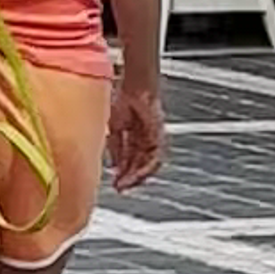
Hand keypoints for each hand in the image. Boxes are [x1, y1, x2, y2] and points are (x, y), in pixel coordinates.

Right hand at [106, 69, 167, 194]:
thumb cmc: (125, 100)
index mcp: (137, 140)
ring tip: (127, 183)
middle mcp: (148, 142)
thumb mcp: (115, 127)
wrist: (136, 86)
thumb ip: (115, 147)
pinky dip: (146, 166)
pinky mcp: (160, 136)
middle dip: (130, 179)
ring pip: (150, 165)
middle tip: (120, 187)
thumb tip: (113, 164)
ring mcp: (155, 140)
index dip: (124, 174)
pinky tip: (137, 172)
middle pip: (141, 166)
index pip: (132, 162)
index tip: (116, 184)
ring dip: (138, 176)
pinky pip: (156, 156)